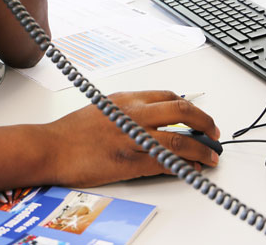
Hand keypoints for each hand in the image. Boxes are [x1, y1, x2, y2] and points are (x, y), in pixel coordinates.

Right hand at [43, 90, 220, 187]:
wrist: (51, 147)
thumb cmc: (73, 131)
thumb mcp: (104, 107)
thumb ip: (130, 109)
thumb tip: (154, 118)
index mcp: (128, 98)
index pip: (170, 97)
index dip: (190, 108)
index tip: (199, 118)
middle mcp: (134, 113)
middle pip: (181, 111)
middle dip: (205, 122)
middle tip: (214, 133)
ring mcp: (133, 137)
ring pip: (179, 139)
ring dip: (201, 149)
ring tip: (212, 156)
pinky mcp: (130, 162)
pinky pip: (166, 163)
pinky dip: (184, 166)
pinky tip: (193, 169)